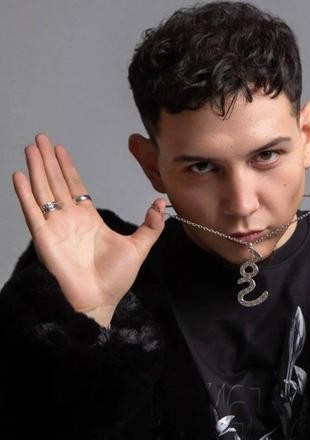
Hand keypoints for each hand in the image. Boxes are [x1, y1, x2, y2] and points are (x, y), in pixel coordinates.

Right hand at [12, 134, 165, 325]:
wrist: (99, 301)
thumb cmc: (115, 280)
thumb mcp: (139, 247)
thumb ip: (150, 226)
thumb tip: (159, 204)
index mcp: (89, 220)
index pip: (75, 186)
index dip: (67, 167)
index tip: (61, 149)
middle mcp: (69, 220)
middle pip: (56, 182)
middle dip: (48, 160)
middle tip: (42, 138)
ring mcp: (55, 227)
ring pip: (43, 190)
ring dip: (37, 168)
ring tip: (32, 148)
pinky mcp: (44, 238)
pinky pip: (32, 211)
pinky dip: (25, 193)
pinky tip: (20, 175)